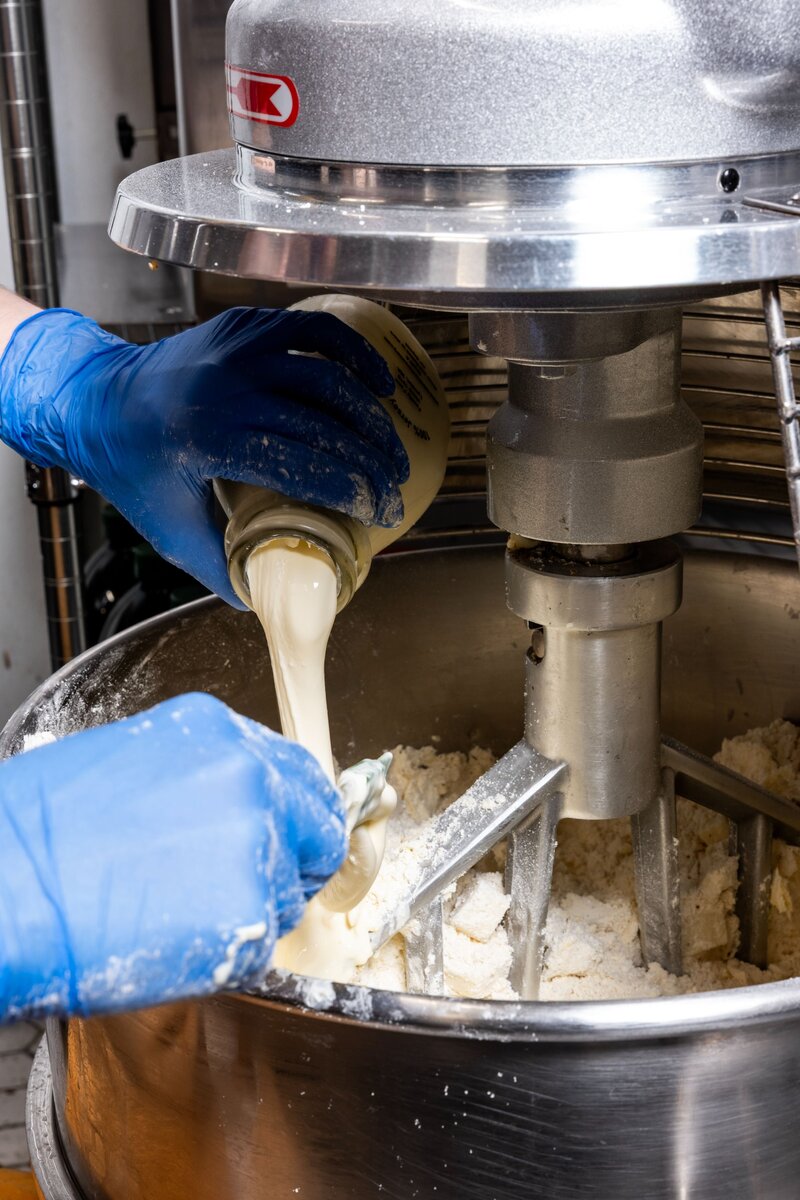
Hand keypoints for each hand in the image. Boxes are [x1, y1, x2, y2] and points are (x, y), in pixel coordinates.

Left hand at [0, 307, 408, 606]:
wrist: (94, 400)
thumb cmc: (133, 468)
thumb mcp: (171, 530)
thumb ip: (220, 568)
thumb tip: (267, 603)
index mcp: (211, 439)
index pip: (305, 466)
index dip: (352, 492)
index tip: (380, 513)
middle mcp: (228, 388)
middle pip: (326, 425)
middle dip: (372, 463)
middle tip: (394, 490)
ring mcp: (238, 350)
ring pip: (328, 377)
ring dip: (371, 416)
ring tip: (392, 450)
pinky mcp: (245, 327)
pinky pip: (314, 332)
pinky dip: (353, 353)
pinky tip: (379, 382)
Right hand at [0, 693, 345, 1020]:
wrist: (3, 890)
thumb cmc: (37, 834)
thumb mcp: (128, 763)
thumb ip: (197, 777)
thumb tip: (227, 805)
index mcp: (218, 733)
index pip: (297, 772)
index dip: (294, 812)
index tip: (289, 834)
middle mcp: (249, 777)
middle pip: (318, 827)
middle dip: (298, 859)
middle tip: (259, 885)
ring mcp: (255, 843)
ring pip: (290, 890)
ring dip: (256, 907)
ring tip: (184, 911)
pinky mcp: (250, 914)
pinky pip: (262, 940)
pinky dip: (230, 950)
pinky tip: (176, 937)